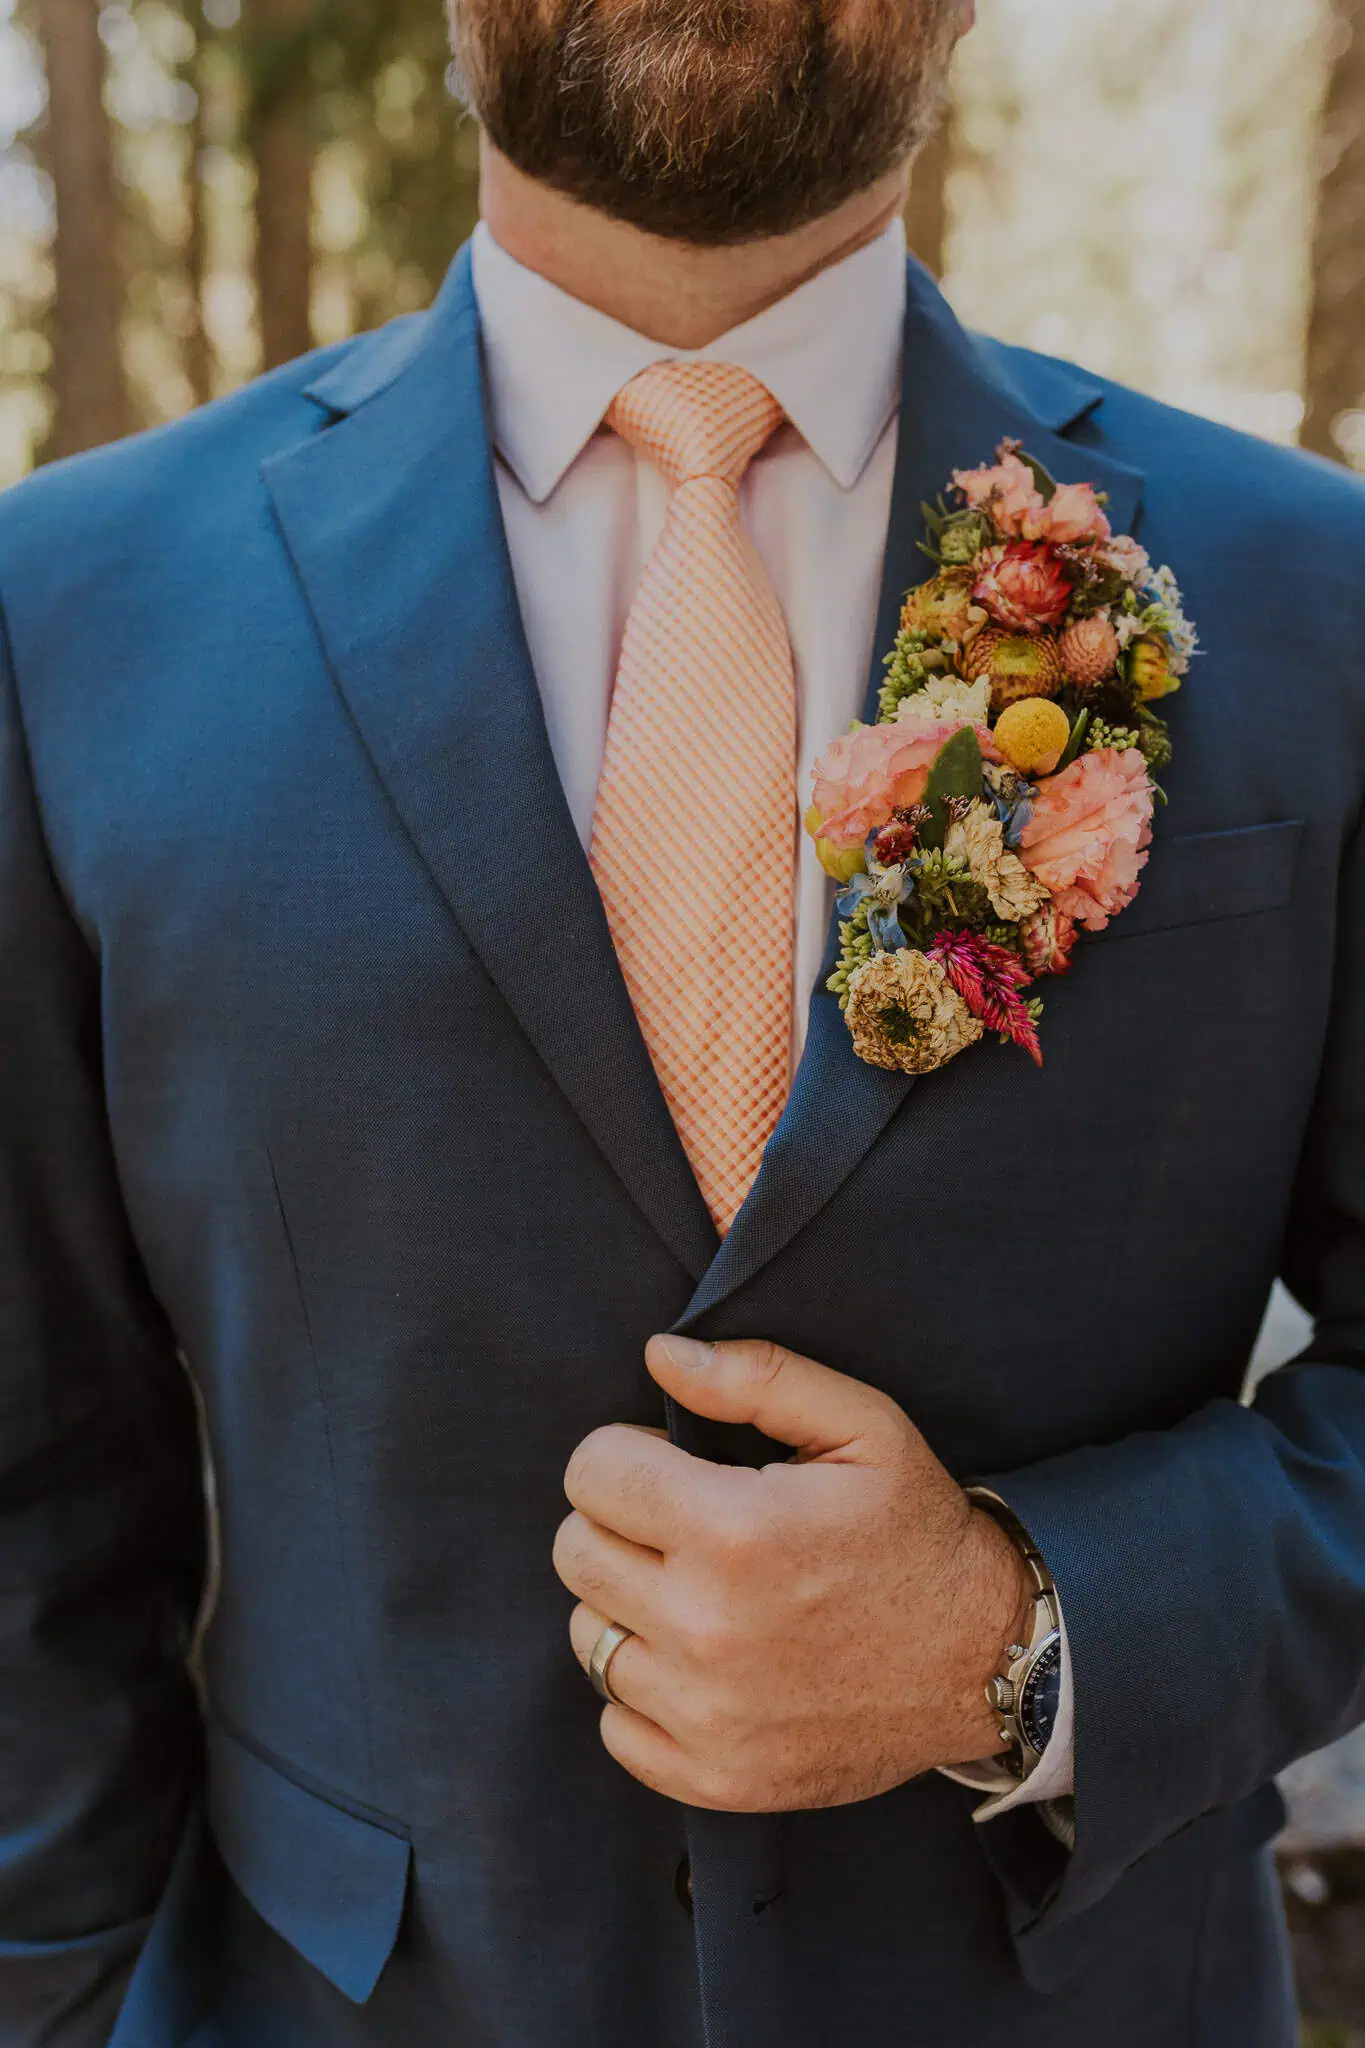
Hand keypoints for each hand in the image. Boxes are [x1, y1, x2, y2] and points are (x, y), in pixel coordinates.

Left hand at [553, 1336, 1032, 1812]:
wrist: (985, 1660)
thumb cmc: (917, 1532)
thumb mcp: (863, 1426)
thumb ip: (757, 1378)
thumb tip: (660, 1356)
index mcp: (733, 1531)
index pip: (592, 1472)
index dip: (627, 1454)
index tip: (671, 1466)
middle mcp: (705, 1628)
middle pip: (576, 1551)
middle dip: (619, 1522)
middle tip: (682, 1526)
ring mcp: (705, 1714)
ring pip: (589, 1635)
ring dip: (628, 1605)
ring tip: (696, 1591)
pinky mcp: (714, 1778)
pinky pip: (616, 1724)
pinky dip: (645, 1692)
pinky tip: (702, 1662)